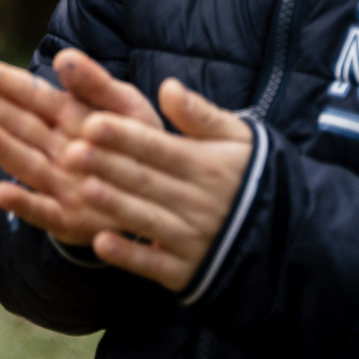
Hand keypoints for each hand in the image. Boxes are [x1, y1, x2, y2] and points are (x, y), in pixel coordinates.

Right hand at [0, 48, 162, 246]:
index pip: (33, 96)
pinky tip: (0, 194)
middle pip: (21, 127)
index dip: (6, 83)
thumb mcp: (126, 106)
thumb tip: (62, 56)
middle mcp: (57, 150)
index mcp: (69, 117)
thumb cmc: (140, 143)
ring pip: (26, 163)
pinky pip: (44, 212)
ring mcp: (60, 185)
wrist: (167, 198)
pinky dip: (23, 205)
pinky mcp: (68, 220)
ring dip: (0, 148)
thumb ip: (95, 83)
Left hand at [60, 77, 254, 291]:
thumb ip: (201, 115)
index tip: (93, 123)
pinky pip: (156, 264)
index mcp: (207, 165)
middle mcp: (199, 201)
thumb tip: (169, 88)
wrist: (287, 235)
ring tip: (83, 189)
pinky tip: (102, 244)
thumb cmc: (249, 176)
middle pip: (146, 181)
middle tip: (71, 152)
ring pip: (148, 220)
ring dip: (116, 206)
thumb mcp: (237, 140)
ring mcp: (194, 239)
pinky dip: (131, 256)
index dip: (126, 136)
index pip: (159, 148)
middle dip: (108, 166)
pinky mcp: (187, 271)